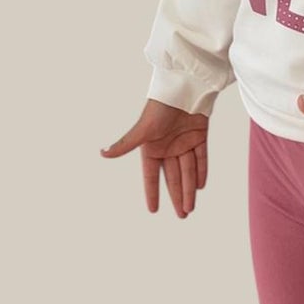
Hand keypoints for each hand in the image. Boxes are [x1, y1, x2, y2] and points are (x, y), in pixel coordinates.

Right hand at [101, 99, 208, 218]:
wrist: (182, 87)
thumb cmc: (159, 107)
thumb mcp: (142, 129)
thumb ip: (125, 144)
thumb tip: (102, 153)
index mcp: (151, 148)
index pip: (151, 176)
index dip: (152, 192)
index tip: (153, 210)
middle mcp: (167, 148)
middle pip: (173, 177)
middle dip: (177, 196)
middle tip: (182, 215)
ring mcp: (184, 142)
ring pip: (188, 171)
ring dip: (189, 189)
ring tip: (190, 208)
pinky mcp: (199, 136)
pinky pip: (201, 158)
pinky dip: (201, 171)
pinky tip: (200, 186)